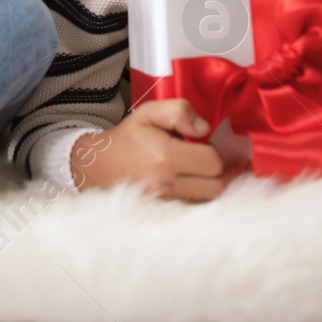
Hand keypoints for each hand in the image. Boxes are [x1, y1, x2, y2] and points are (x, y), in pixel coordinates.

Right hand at [69, 99, 240, 200]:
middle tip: (222, 160)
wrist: (98, 165)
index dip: (217, 152)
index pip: (212, 162)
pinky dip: (201, 194)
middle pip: (217, 186)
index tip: (209, 144)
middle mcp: (167, 183)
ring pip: (208, 199)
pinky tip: (199, 181)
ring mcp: (165, 201)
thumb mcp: (148, 112)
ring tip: (213, 170)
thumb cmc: (127, 137)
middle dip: (223, 172)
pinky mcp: (164, 210)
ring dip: (216, 184)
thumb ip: (179, 112)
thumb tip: (205, 128)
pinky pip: (194, 206)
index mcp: (165, 157)